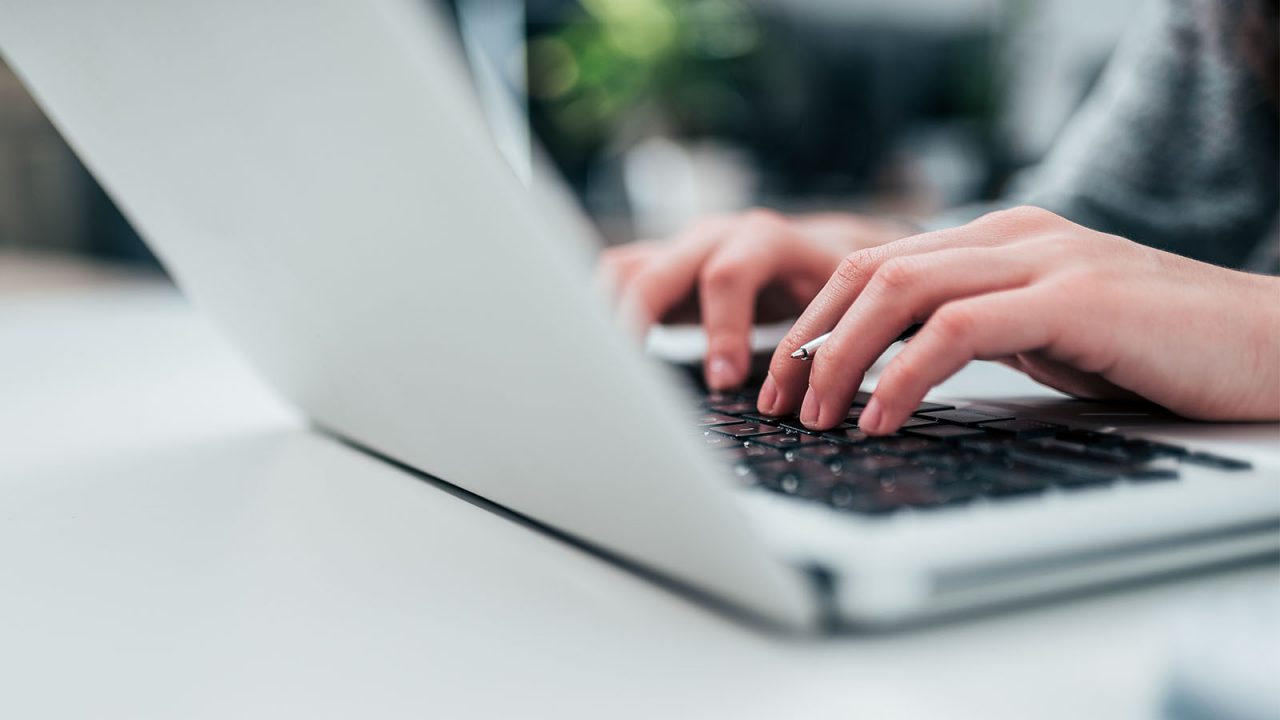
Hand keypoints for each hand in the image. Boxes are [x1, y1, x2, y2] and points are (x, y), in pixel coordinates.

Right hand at [597, 209, 913, 388]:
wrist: (820, 253)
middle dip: (641, 326)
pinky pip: (617, 280)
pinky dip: (602, 312)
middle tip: (638, 384)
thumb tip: (804, 397)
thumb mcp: (842, 306)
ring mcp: (682, 248)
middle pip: (657, 271)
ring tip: (607, 371)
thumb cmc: (835, 287)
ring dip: (609, 317)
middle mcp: (715, 236)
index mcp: (767, 240)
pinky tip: (602, 355)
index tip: (723, 382)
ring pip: (624, 270)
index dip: (721, 329)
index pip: (728, 275)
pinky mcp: (661, 266)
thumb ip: (822, 340)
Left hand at [758, 206, 1279, 432]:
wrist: (1271, 347)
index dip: (815, 319)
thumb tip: (894, 379)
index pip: (875, 264)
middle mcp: (1013, 236)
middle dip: (810, 338)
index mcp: (999, 240)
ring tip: (815, 415)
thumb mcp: (1046, 337)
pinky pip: (959, 327)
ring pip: (901, 289)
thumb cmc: (1157, 352)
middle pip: (870, 270)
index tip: (783, 378)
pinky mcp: (1075, 298)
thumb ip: (978, 335)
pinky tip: (880, 416)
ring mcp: (1044, 259)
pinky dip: (905, 372)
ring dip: (841, 355)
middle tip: (777, 402)